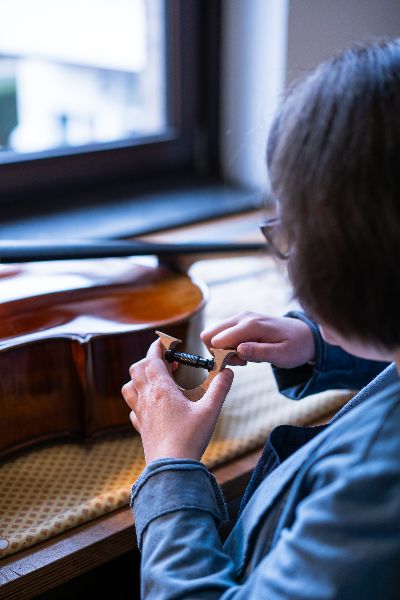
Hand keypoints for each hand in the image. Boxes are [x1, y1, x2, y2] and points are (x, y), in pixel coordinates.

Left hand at [121, 339, 233, 463]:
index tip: (166, 342)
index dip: (158, 347)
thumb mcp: (210, 411)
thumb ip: (220, 388)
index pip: (152, 359)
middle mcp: (147, 398)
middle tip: (169, 363)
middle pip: (137, 369)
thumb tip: (228, 371)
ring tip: (158, 381)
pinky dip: (139, 400)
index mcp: (161, 389)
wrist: (171, 469)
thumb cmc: (190, 438)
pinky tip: (152, 406)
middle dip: (150, 360)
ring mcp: (141, 413)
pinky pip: (132, 408)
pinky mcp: (140, 427)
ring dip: (140, 378)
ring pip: (129, 387)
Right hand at [201, 312, 314, 368]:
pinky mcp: (240, 321)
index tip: (242, 363)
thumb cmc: (296, 346)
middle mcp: (242, 317)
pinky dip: (228, 346)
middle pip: (208, 334)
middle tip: (240, 361)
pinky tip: (246, 351)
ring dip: (223, 350)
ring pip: (213, 334)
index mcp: (251, 325)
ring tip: (245, 357)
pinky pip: (222, 334)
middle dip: (218, 353)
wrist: (305, 335)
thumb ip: (260, 353)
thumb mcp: (282, 355)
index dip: (224, 357)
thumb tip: (238, 350)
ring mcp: (240, 317)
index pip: (217, 340)